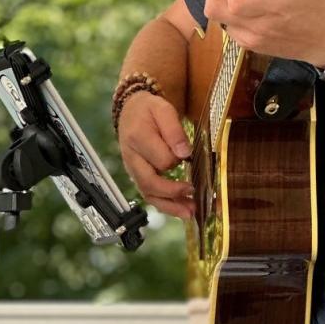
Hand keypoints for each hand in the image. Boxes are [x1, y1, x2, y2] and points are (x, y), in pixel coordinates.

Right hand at [117, 91, 193, 219]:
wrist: (130, 111)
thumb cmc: (149, 111)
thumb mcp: (163, 110)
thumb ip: (174, 130)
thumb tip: (184, 153)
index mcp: (138, 138)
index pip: (161, 159)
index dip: (177, 160)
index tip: (188, 156)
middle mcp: (132, 158)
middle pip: (149, 183)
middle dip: (173, 193)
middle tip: (193, 193)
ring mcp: (133, 170)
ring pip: (148, 194)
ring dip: (170, 206)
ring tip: (190, 213)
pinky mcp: (137, 176)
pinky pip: (149, 194)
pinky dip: (165, 205)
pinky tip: (181, 210)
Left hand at [203, 0, 324, 68]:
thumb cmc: (317, 6)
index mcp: (273, 7)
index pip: (234, 0)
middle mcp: (259, 27)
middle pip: (215, 11)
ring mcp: (255, 40)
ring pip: (220, 21)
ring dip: (227, 4)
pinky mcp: (254, 48)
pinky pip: (231, 31)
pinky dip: (233, 18)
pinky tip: (249, 11)